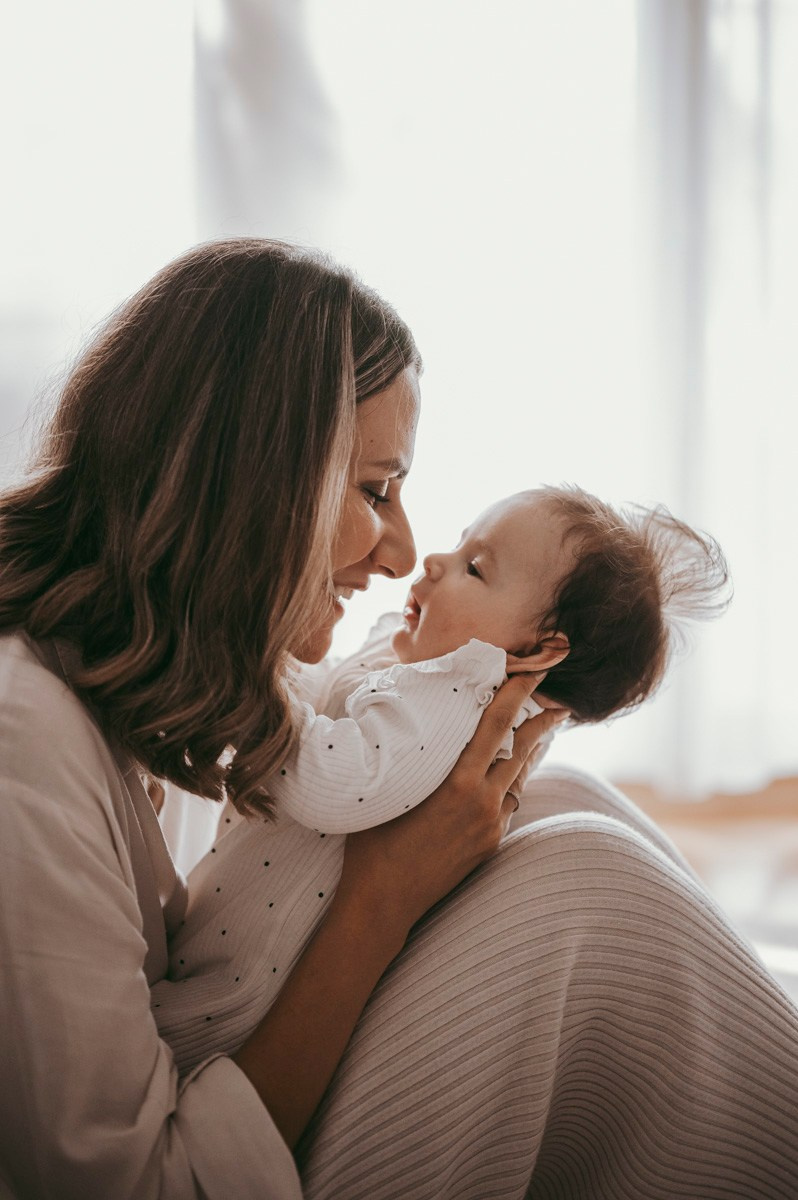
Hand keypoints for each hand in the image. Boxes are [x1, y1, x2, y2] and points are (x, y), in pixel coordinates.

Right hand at [332, 674, 569, 944]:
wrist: (385, 900)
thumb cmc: (374, 841)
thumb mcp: (392, 788)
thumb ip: (412, 757)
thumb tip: (409, 724)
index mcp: (459, 783)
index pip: (495, 726)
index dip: (517, 696)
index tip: (533, 673)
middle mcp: (483, 802)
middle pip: (521, 751)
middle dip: (541, 723)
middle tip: (557, 702)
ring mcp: (491, 825)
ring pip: (517, 779)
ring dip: (526, 755)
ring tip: (538, 733)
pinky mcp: (491, 844)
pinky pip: (507, 804)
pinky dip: (508, 785)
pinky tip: (504, 777)